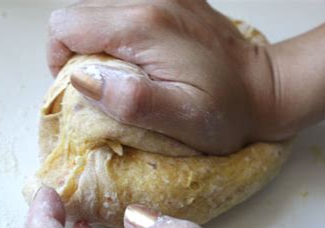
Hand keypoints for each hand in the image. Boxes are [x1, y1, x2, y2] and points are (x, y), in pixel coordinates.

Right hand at [47, 0, 279, 154]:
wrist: (264, 87)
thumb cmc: (227, 111)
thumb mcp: (183, 119)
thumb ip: (131, 99)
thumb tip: (82, 79)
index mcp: (144, 26)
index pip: (66, 26)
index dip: (60, 60)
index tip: (81, 89)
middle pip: (78, 13)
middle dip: (77, 50)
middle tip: (105, 83)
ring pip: (98, 9)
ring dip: (98, 40)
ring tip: (123, 70)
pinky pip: (124, 7)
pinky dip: (119, 29)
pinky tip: (139, 52)